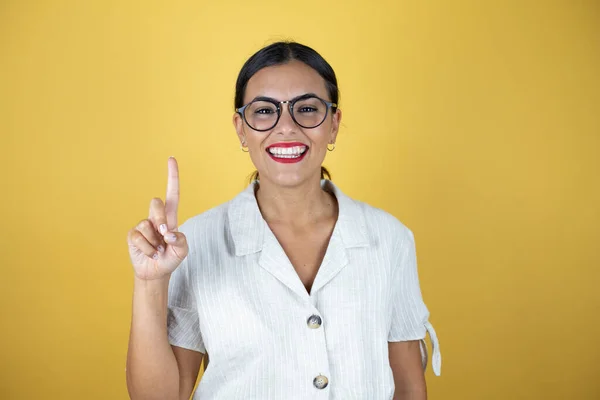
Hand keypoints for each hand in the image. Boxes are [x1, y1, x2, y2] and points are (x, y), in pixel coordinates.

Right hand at [127, 157, 188, 279]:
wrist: (156, 272)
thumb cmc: (171, 258)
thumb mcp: (182, 251)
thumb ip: (180, 241)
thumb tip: (168, 233)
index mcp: (171, 218)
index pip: (172, 194)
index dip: (172, 176)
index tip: (171, 159)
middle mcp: (156, 218)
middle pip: (156, 203)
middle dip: (160, 219)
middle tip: (164, 237)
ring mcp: (143, 225)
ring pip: (147, 224)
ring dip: (155, 242)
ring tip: (158, 250)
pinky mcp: (133, 235)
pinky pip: (138, 237)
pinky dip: (147, 249)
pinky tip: (150, 253)